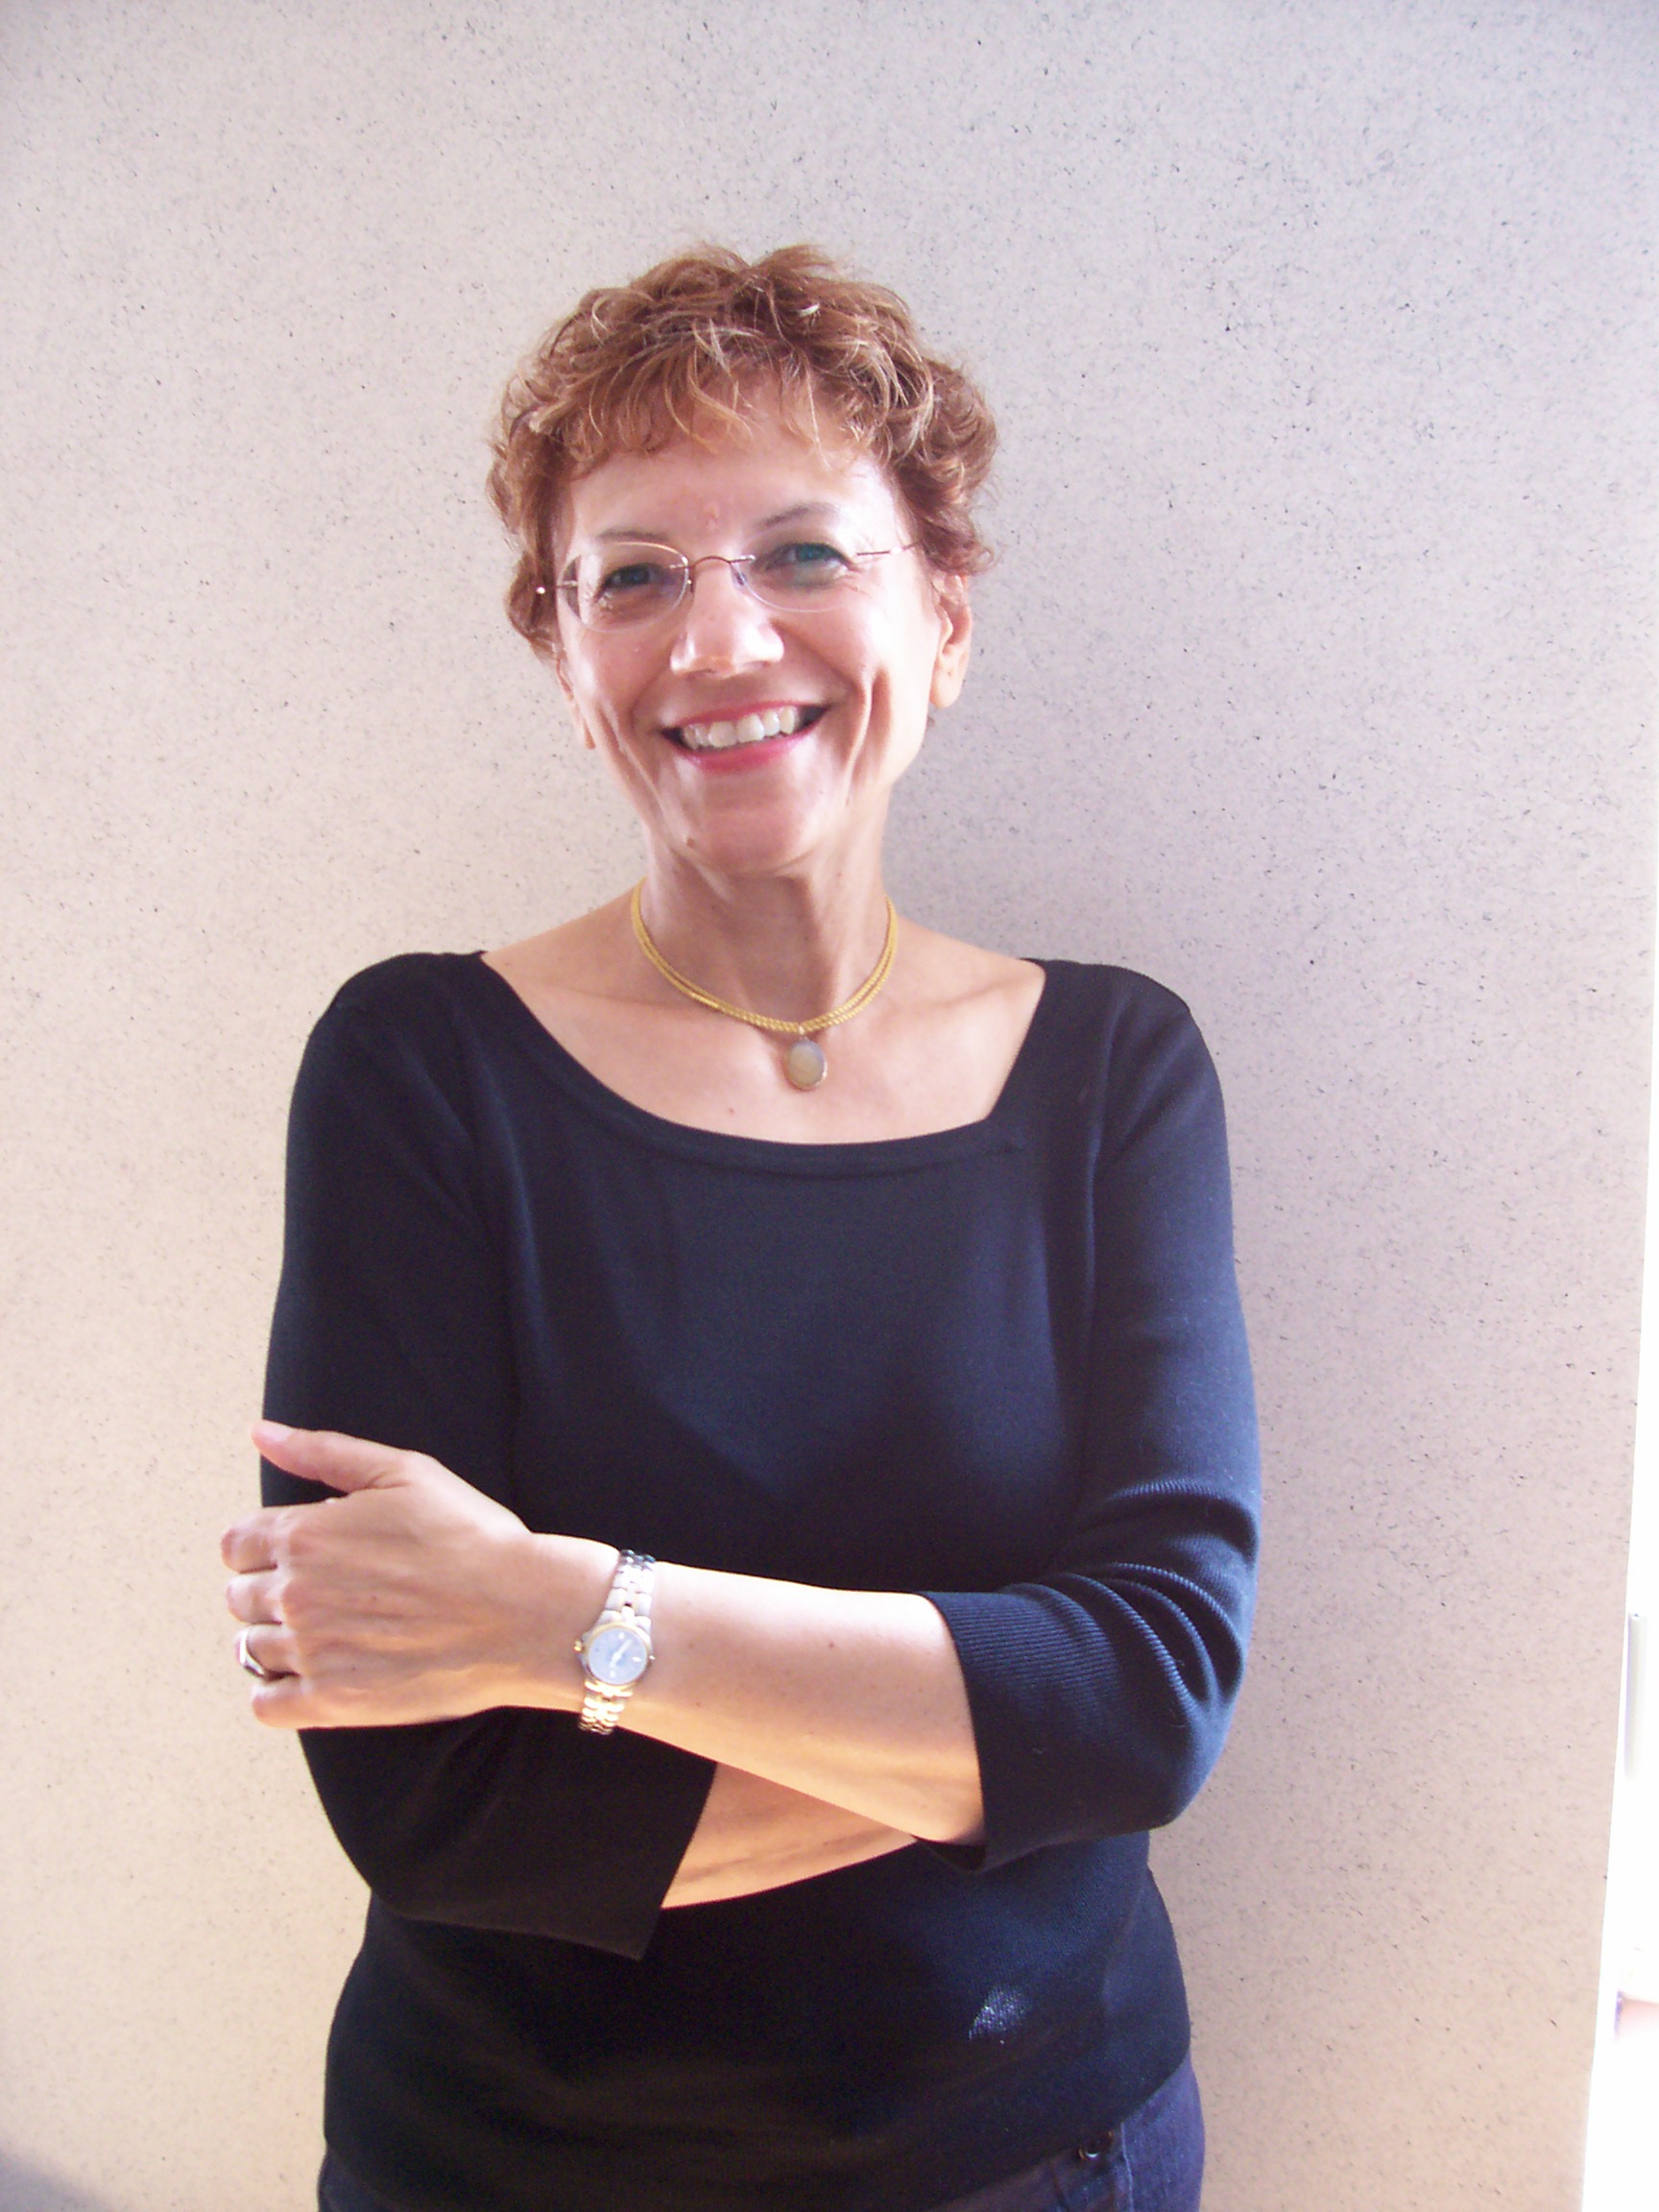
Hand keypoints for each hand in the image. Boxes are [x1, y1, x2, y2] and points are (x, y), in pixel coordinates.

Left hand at [222, 1422, 610, 1728]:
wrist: (522, 1611)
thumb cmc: (470, 1538)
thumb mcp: (403, 1473)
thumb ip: (323, 1453)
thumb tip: (262, 1434)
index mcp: (305, 1535)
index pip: (236, 1545)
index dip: (265, 1546)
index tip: (299, 1554)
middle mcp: (296, 1593)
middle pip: (239, 1596)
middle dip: (273, 1590)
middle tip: (327, 1592)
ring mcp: (311, 1651)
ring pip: (249, 1648)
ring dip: (279, 1638)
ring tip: (330, 1632)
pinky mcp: (331, 1701)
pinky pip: (265, 1704)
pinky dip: (278, 1691)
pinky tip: (315, 1674)